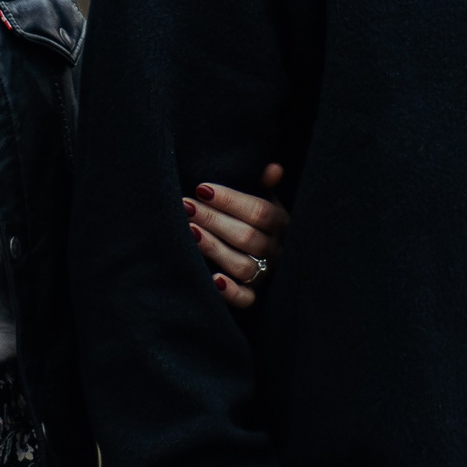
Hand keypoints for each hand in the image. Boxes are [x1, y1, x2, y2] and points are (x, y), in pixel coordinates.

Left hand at [185, 163, 288, 308]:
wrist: (275, 262)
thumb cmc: (260, 223)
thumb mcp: (269, 203)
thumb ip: (267, 187)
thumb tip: (273, 168)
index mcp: (281, 224)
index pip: (259, 212)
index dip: (230, 200)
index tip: (201, 188)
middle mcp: (276, 250)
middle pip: (246, 236)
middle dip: (213, 219)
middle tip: (185, 206)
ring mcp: (266, 274)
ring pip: (242, 265)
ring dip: (214, 248)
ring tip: (189, 231)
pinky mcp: (256, 296)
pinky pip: (246, 298)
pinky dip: (231, 291)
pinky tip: (213, 279)